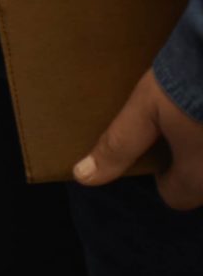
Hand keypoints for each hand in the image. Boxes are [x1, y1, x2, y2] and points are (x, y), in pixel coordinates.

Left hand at [76, 67, 202, 208]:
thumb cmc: (191, 78)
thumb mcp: (146, 109)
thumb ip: (119, 145)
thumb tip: (84, 176)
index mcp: (201, 178)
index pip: (176, 197)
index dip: (162, 176)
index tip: (158, 149)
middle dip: (191, 162)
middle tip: (178, 129)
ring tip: (195, 116)